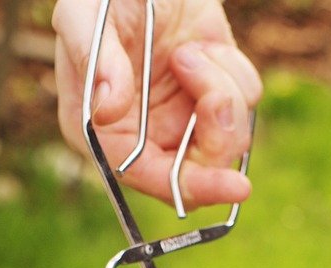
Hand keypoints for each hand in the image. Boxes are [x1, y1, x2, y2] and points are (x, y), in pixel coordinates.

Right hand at [52, 0, 261, 208]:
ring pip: (230, 138)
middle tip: (217, 99)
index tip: (231, 185)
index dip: (190, 188)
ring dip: (218, 89)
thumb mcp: (85, 14)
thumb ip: (94, 58)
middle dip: (216, 138)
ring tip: (186, 52)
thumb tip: (108, 111)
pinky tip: (203, 46)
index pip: (150, 179)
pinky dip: (232, 70)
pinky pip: (245, 102)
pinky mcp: (215, 95)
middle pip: (200, 173)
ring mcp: (184, 119)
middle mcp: (146, 137)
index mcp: (106, 132)